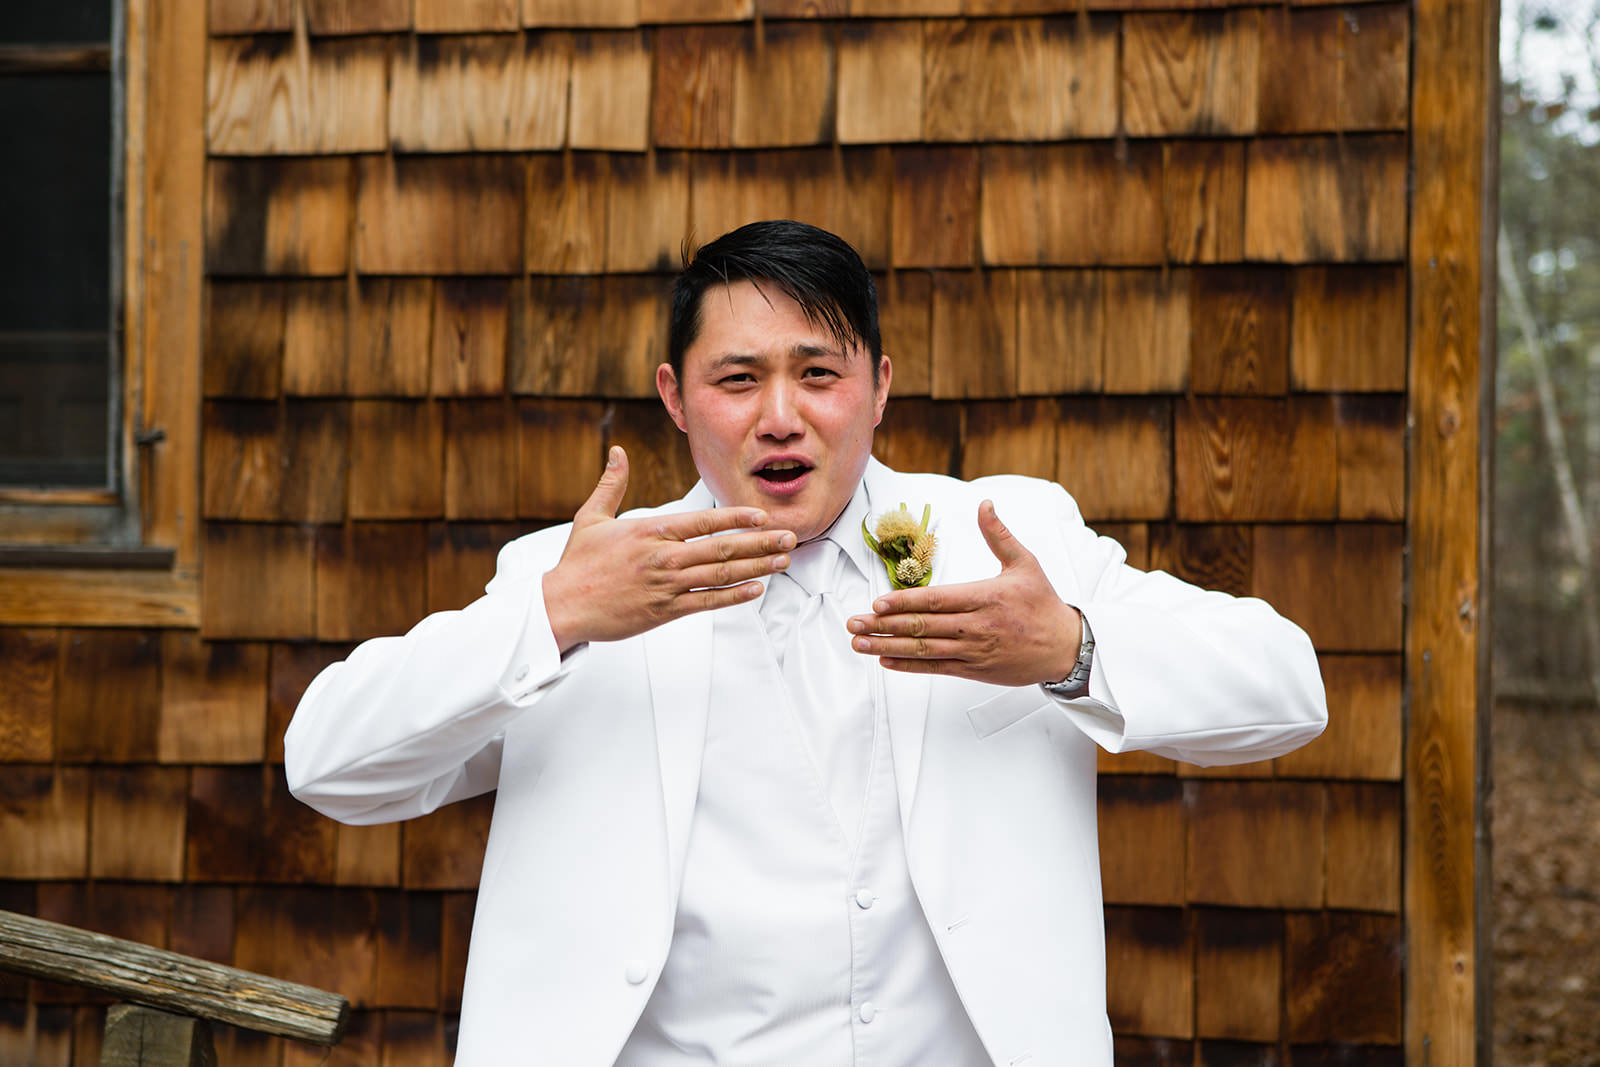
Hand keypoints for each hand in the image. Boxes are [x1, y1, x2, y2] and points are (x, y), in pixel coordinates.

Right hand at [542, 447, 794, 651]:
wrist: (561, 606)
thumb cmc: (577, 564)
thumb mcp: (592, 518)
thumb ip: (611, 484)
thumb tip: (618, 451)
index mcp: (651, 530)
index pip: (704, 520)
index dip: (738, 517)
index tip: (763, 515)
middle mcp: (664, 556)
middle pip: (722, 546)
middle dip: (761, 542)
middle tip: (790, 536)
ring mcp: (666, 585)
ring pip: (721, 574)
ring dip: (757, 567)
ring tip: (783, 560)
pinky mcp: (664, 610)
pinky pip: (707, 601)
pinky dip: (734, 596)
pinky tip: (757, 589)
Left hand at [846, 500, 1081, 685]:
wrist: (1066, 646)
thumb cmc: (1043, 603)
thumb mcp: (1025, 564)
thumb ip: (999, 536)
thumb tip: (984, 504)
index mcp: (986, 597)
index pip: (937, 600)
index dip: (905, 602)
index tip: (878, 603)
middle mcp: (977, 626)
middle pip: (923, 627)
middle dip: (884, 625)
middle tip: (853, 623)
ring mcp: (975, 651)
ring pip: (925, 650)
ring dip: (888, 646)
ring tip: (859, 643)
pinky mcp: (975, 670)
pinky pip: (936, 669)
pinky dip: (909, 666)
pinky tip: (885, 659)